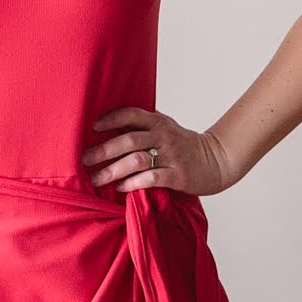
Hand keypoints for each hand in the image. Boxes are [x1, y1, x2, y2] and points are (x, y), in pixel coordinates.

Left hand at [82, 105, 234, 195]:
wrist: (217, 160)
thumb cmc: (184, 146)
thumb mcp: (166, 129)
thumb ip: (143, 126)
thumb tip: (109, 126)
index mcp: (159, 122)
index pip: (131, 114)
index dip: (111, 119)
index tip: (93, 127)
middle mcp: (164, 136)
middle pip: (128, 140)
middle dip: (103, 151)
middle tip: (84, 159)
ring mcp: (172, 156)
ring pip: (136, 161)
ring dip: (113, 170)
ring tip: (97, 179)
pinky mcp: (178, 176)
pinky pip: (151, 178)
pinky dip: (133, 183)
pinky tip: (121, 187)